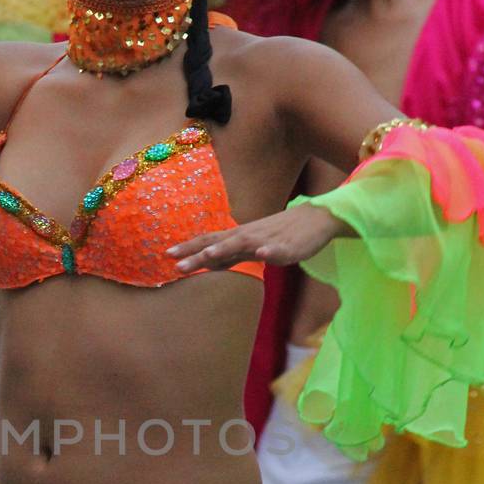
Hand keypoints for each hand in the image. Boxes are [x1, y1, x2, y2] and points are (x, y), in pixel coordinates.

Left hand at [169, 203, 346, 272]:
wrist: (316, 219)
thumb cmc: (281, 233)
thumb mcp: (251, 245)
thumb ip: (230, 255)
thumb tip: (207, 264)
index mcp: (239, 236)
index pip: (210, 240)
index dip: (190, 247)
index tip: (168, 254)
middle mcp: (249, 236)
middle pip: (219, 243)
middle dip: (197, 253)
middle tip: (176, 264)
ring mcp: (268, 240)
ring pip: (244, 244)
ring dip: (225, 249)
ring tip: (208, 256)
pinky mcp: (289, 246)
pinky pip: (279, 249)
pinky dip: (270, 251)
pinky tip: (263, 254)